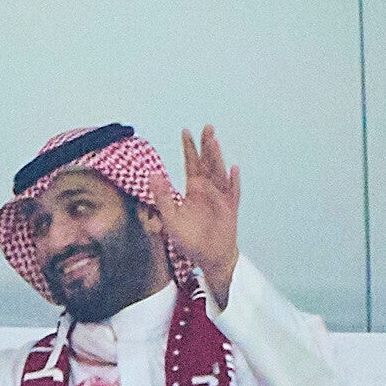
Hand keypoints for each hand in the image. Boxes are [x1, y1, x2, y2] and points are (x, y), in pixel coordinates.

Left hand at [143, 125, 240, 305]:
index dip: (189, 149)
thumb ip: (162, 197)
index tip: (186, 131)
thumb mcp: (170, 219)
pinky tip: (233, 169)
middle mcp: (208, 190)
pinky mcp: (230, 210)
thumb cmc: (190, 239)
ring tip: (214, 142)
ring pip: (219, 174)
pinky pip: (232, 194)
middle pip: (208, 164)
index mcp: (194, 190)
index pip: (192, 164)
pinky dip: (233, 182)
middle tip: (207, 127)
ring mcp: (221, 198)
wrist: (209, 257)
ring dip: (217, 158)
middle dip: (207, 146)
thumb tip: (152, 175)